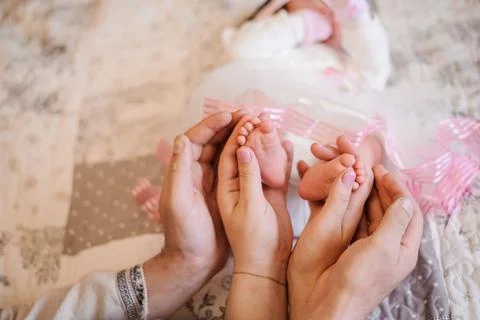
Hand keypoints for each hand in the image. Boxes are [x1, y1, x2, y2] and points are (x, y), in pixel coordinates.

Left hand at [143, 111, 243, 318]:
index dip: (212, 124)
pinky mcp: (227, 191)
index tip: (230, 114)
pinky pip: (237, 167)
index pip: (197, 139)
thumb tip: (182, 137)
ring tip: (258, 126)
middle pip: (214, 141)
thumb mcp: (178, 202)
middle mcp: (198, 172)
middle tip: (250, 115)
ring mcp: (213, 181)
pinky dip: (248, 156)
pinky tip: (262, 149)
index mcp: (184, 171)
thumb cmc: (185, 234)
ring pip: (227, 152)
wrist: (195, 261)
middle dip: (230, 126)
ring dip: (241, 138)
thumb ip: (178, 170)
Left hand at [217, 115, 293, 281]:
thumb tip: (244, 148)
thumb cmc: (248, 241)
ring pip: (257, 159)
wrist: (262, 266)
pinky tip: (287, 146)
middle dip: (248, 132)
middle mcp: (234, 184)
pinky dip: (279, 159)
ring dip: (263, 143)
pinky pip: (272, 172)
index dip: (231, 132)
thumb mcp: (242, 207)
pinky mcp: (268, 197)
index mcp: (220, 185)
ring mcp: (252, 189)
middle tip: (260, 115)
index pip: (223, 151)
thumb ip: (244, 178)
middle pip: (240, 151)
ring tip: (273, 124)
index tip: (243, 115)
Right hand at [292, 165, 423, 319]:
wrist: (330, 301)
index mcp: (403, 248)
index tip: (384, 172)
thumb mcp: (383, 247)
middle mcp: (389, 246)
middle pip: (391, 211)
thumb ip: (395, 221)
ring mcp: (369, 246)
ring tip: (358, 177)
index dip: (399, 190)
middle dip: (383, 189)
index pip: (409, 212)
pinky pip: (357, 221)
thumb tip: (404, 199)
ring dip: (368, 195)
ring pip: (373, 214)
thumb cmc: (359, 279)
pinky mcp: (351, 247)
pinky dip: (354, 206)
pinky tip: (345, 196)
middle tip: (371, 170)